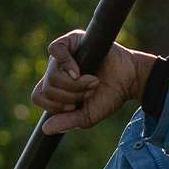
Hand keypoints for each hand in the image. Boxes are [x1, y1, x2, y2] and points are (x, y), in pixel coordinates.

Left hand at [31, 30, 156, 134]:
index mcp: (56, 87)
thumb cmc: (109, 96)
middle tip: (90, 92)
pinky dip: (65, 63)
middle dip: (71, 95)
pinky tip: (78, 71)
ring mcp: (63, 55)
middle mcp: (56, 69)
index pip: (38, 96)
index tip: (75, 106)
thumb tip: (46, 129)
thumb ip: (68, 122)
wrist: (130, 80)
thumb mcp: (88, 116)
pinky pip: (55, 49)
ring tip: (94, 82)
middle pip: (47, 87)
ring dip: (75, 84)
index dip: (55, 105)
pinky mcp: (72, 40)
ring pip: (52, 75)